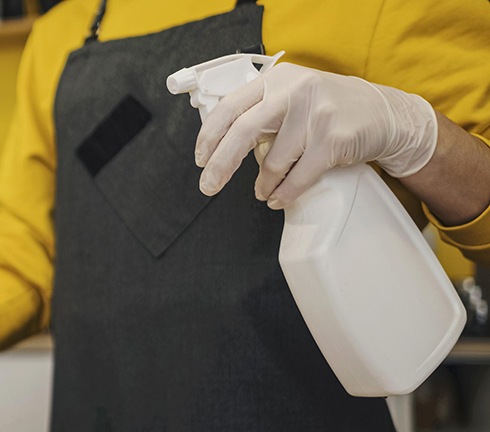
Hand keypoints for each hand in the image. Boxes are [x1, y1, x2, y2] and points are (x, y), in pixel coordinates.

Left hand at [194, 62, 437, 208]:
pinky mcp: (334, 138)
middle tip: (208, 186)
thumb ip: (260, 112)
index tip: (200, 158)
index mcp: (276, 80)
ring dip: (263, 184)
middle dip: (221, 164)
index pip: (230, 106)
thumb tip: (220, 144)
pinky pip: (299, 176)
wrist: (384, 113)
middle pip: (243, 131)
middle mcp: (294, 91)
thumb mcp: (292, 96)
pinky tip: (277, 199)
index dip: (210, 135)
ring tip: (263, 191)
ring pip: (274, 161)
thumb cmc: (328, 109)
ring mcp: (316, 114)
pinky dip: (284, 193)